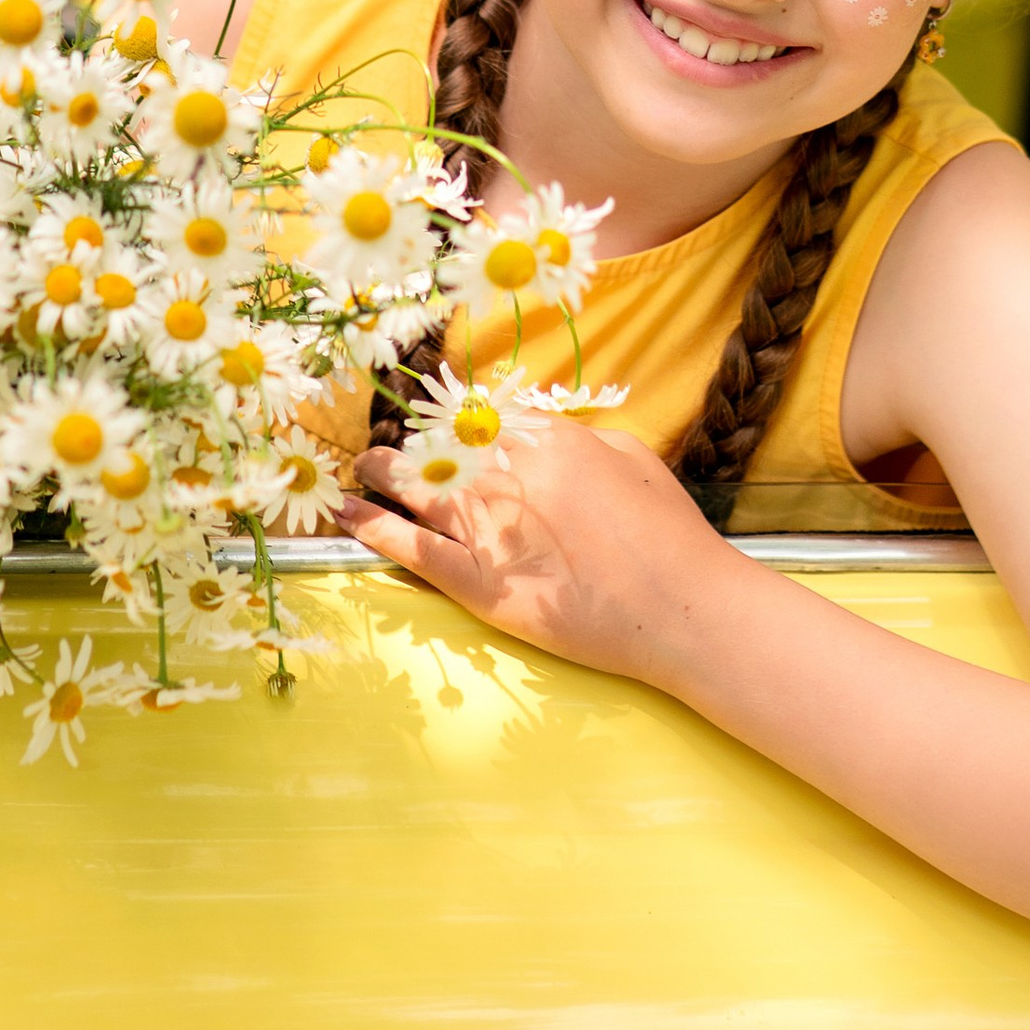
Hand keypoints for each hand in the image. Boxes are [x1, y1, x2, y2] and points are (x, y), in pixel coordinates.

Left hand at [340, 416, 739, 689]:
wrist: (683, 609)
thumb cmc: (670, 536)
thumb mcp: (632, 457)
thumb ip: (580, 437)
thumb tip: (543, 432)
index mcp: (548, 439)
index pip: (486, 420)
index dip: (461, 423)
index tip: (447, 425)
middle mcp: (509, 474)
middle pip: (444, 448)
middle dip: (418, 445)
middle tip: (399, 448)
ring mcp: (489, 529)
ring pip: (418, 489)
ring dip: (383, 473)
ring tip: (362, 469)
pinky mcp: (479, 584)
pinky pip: (413, 548)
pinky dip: (373, 527)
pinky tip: (347, 513)